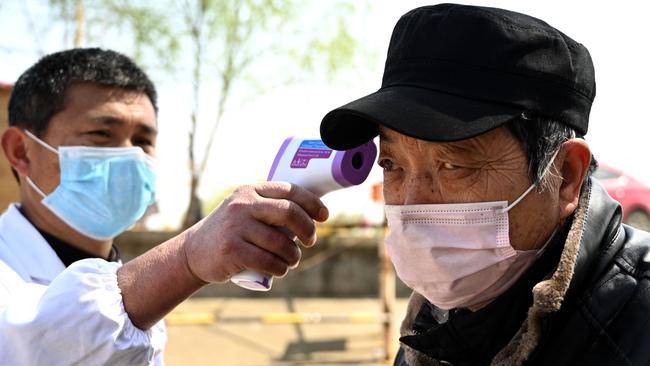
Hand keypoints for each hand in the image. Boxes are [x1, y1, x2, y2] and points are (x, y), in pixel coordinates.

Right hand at [183, 182, 328, 282]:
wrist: (193, 253)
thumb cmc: (230, 233)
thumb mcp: (245, 211)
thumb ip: (269, 207)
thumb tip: (311, 214)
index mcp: (249, 190)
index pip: (289, 190)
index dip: (312, 203)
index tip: (324, 216)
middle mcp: (242, 205)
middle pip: (289, 212)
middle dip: (307, 229)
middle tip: (310, 241)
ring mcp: (236, 227)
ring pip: (281, 242)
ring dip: (293, 256)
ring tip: (292, 260)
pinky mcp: (232, 250)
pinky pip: (268, 261)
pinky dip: (280, 268)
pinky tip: (280, 270)